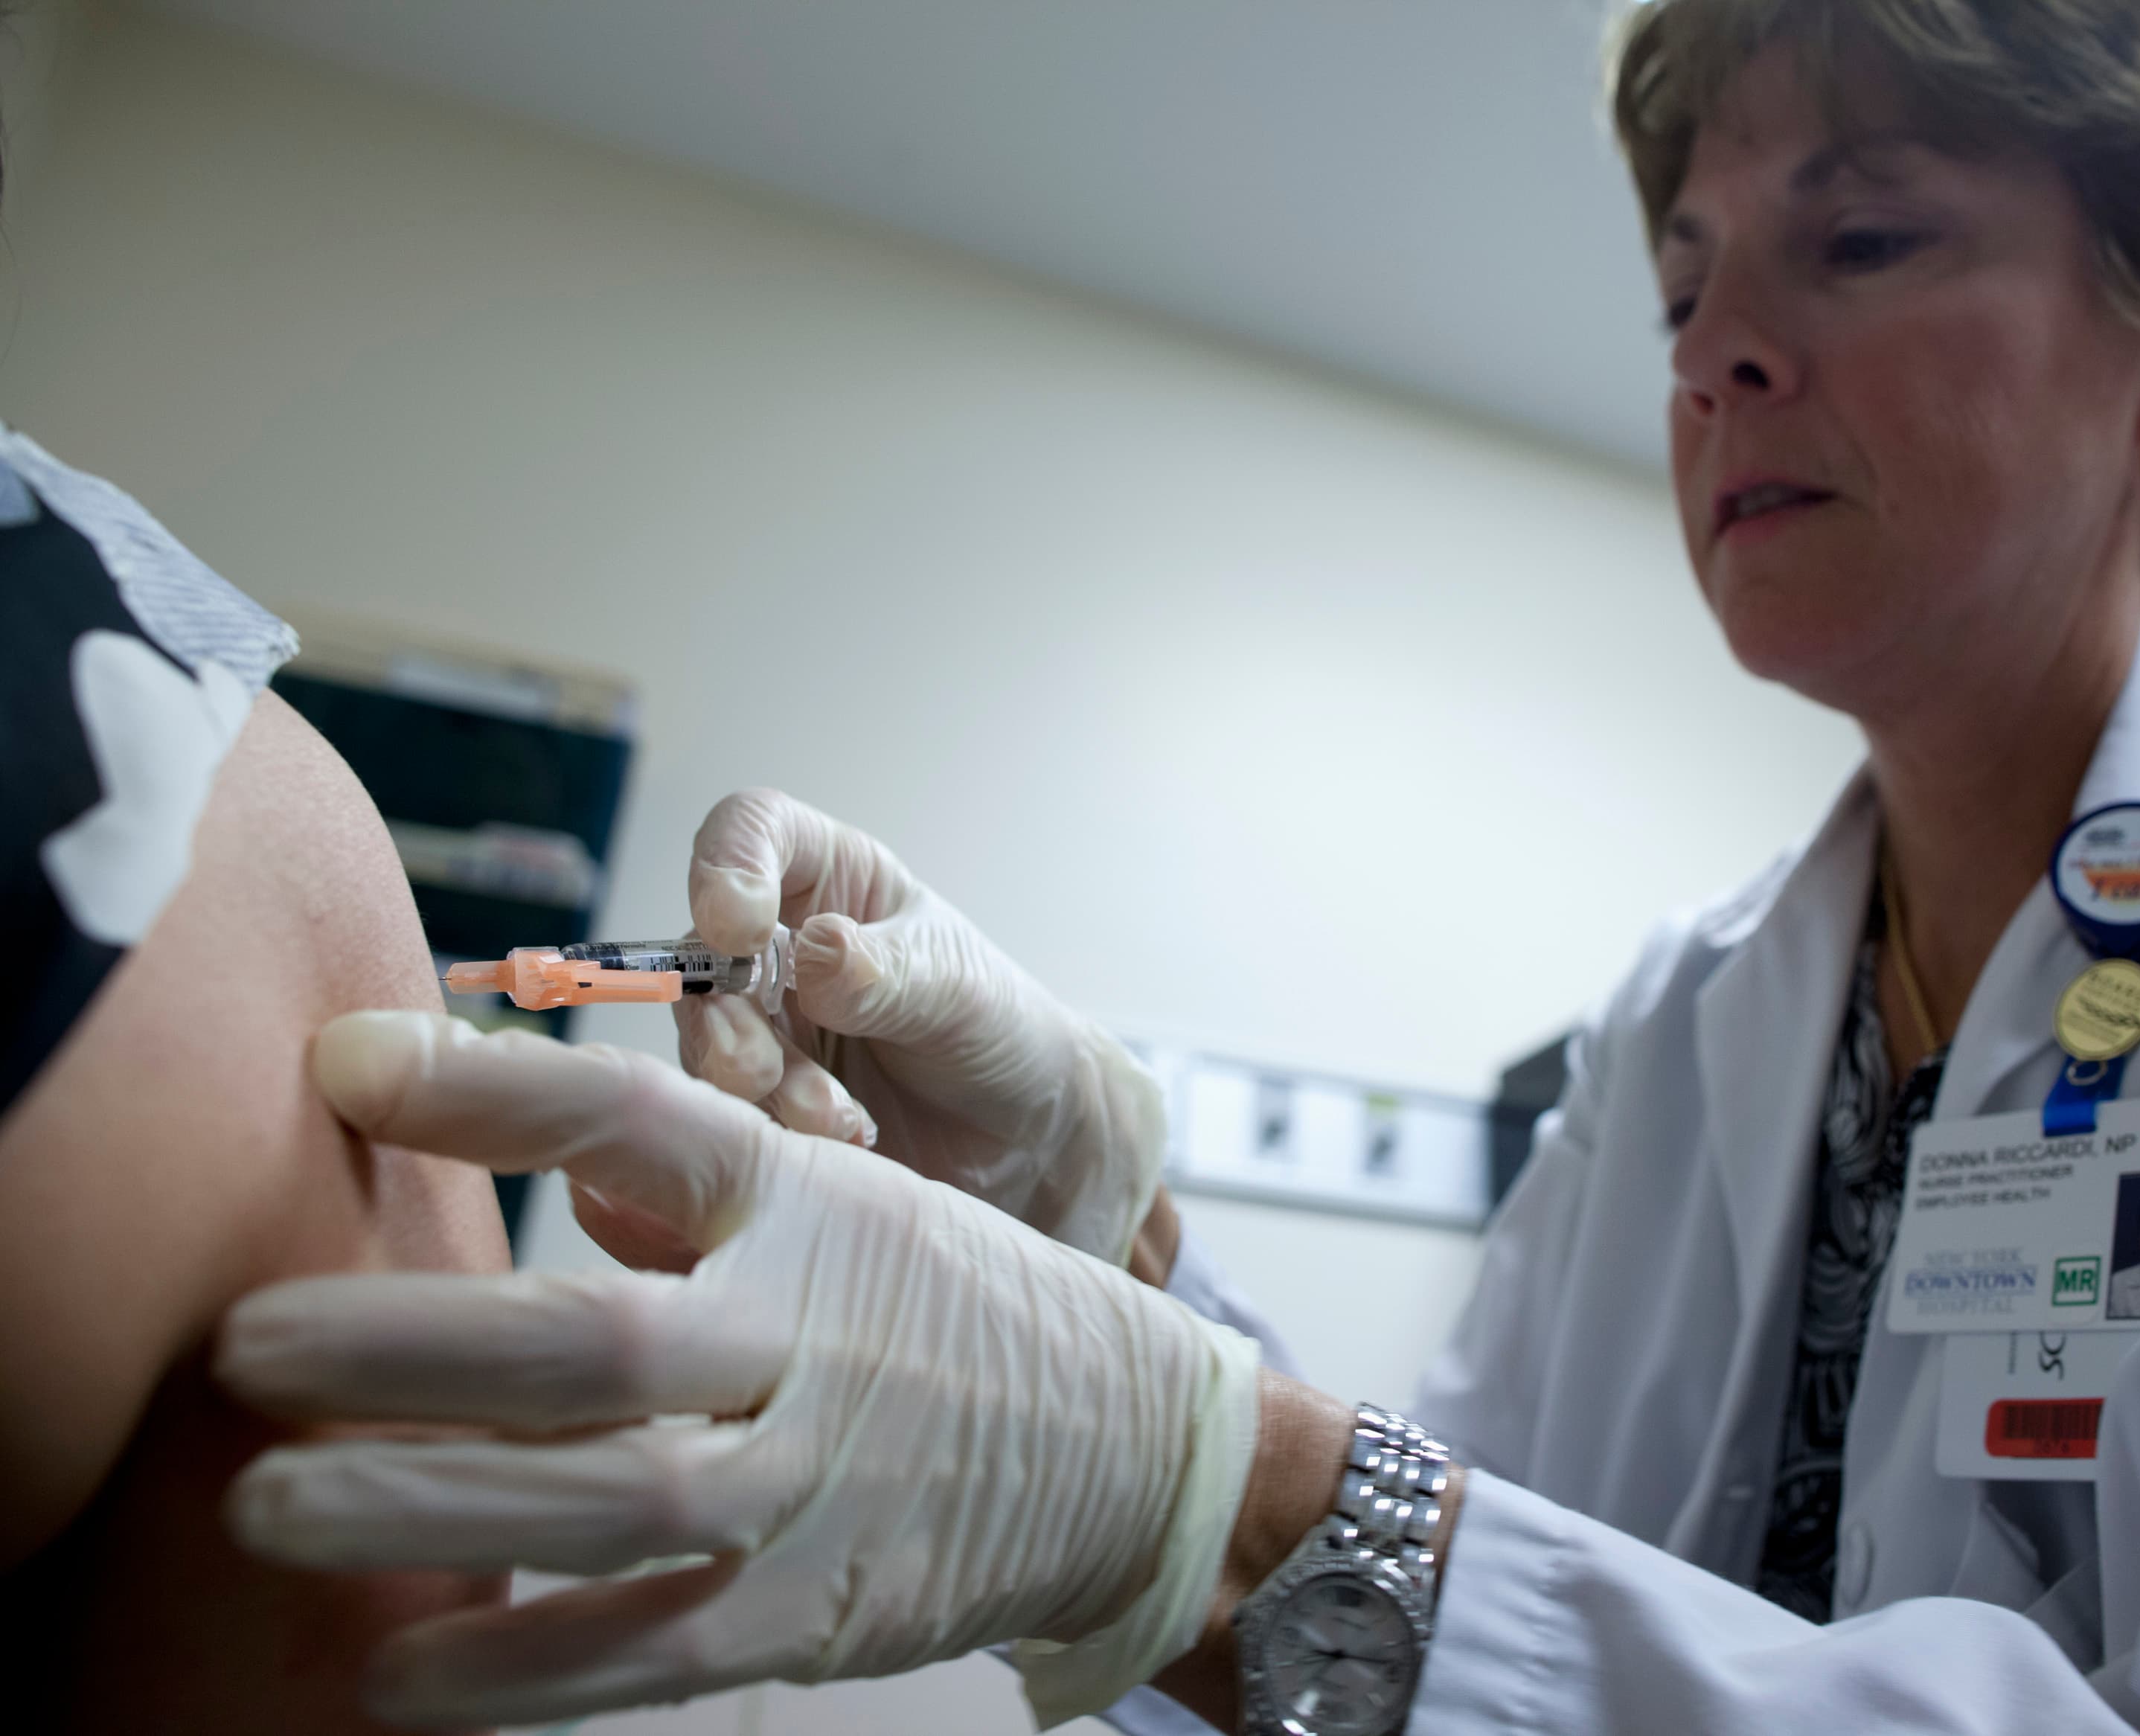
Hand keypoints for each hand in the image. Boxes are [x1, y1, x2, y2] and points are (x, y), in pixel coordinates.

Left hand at [216, 1012, 1257, 1729]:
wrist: (1130, 1447)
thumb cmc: (951, 1307)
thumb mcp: (844, 1204)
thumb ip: (676, 1192)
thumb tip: (460, 1132)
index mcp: (811, 1203)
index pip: (642, 1122)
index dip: (492, 1091)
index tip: (340, 1059)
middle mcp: (810, 1334)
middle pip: (598, 1339)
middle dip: (411, 1342)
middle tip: (243, 1341)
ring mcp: (818, 1482)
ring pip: (611, 1500)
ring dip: (428, 1504)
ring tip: (263, 1504)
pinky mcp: (816, 1610)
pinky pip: (652, 1646)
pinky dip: (519, 1664)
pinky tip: (389, 1669)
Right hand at [675, 788, 1163, 1265]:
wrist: (1023, 1132)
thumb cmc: (997, 1027)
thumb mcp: (957, 989)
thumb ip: (886, 972)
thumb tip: (816, 952)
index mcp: (832, 881)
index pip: (750, 830)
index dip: (726, 864)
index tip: (739, 928)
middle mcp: (781, 944)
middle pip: (700, 954)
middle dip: (723, 1018)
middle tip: (760, 1070)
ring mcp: (765, 1022)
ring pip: (707, 1039)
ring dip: (755, 1085)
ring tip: (830, 1119)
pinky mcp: (762, 1096)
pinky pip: (731, 1108)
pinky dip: (777, 1128)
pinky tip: (844, 1140)